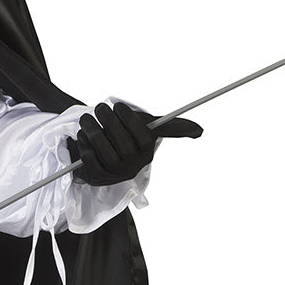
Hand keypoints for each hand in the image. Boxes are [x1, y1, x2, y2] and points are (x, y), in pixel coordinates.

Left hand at [73, 99, 202, 185]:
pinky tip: (83, 136)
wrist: (101, 156)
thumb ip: (173, 127)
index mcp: (147, 153)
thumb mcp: (147, 128)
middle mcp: (133, 167)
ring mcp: (114, 175)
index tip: (118, 106)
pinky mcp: (97, 178)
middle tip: (100, 108)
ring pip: (104, 152)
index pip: (143, 138)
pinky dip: (84, 146)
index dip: (130, 120)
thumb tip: (201, 132)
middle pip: (122, 145)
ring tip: (87, 119)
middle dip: (109, 123)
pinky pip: (89, 161)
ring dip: (93, 132)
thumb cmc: (126, 136)